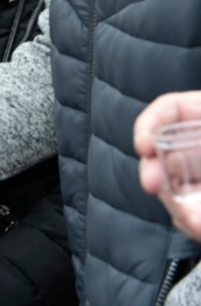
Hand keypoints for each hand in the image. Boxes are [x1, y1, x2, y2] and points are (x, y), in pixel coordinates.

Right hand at [135, 91, 200, 239]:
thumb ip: (199, 144)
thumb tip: (163, 162)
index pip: (169, 110)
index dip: (150, 124)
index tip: (144, 147)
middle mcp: (199, 149)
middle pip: (165, 153)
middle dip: (154, 172)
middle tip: (152, 186)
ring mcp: (199, 180)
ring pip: (174, 190)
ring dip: (177, 208)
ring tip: (195, 224)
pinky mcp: (200, 207)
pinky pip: (188, 213)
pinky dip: (190, 223)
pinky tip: (197, 228)